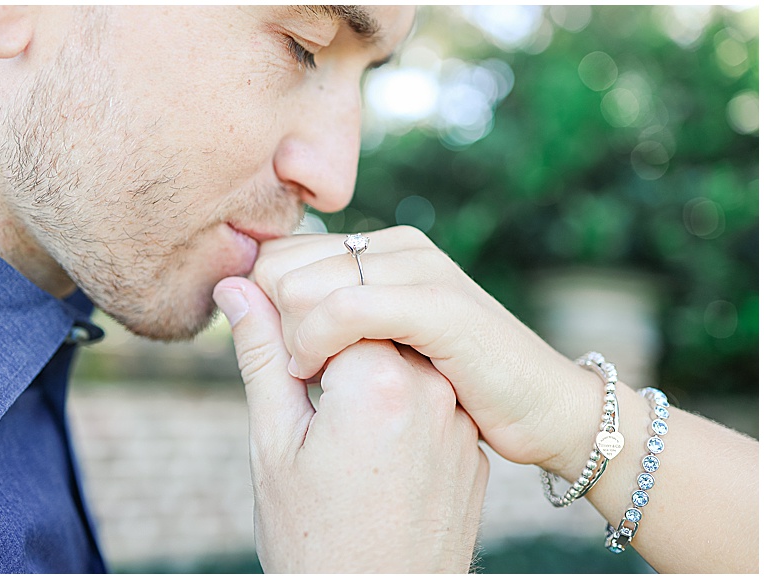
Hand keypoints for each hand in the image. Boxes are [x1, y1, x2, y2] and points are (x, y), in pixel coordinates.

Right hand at [212, 276, 488, 572]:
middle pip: (370, 330)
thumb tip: (237, 287)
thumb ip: (260, 356)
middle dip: (330, 351)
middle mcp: (433, 390)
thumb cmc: (314, 540)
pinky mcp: (469, 449)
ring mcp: (458, 421)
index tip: (284, 372)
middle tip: (305, 403)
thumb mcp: (274, 444)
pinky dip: (396, 411)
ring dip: (365, 378)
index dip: (298, 329)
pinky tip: (372, 457)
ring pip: (400, 364)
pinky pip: (428, 404)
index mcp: (380, 380)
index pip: (334, 307)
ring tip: (338, 436)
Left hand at [251, 226, 604, 480]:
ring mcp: (419, 269)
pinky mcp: (438, 304)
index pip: (277, 255)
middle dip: (274, 323)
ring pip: (300, 284)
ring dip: (291, 340)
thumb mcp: (372, 349)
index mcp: (377, 250)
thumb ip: (310, 316)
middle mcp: (394, 246)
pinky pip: (344, 310)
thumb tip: (238, 287)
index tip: (281, 355)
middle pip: (277, 264)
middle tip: (301, 371)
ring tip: (314, 379)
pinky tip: (319, 377)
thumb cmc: (449, 388)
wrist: (541, 408)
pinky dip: (314, 345)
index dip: (262, 307)